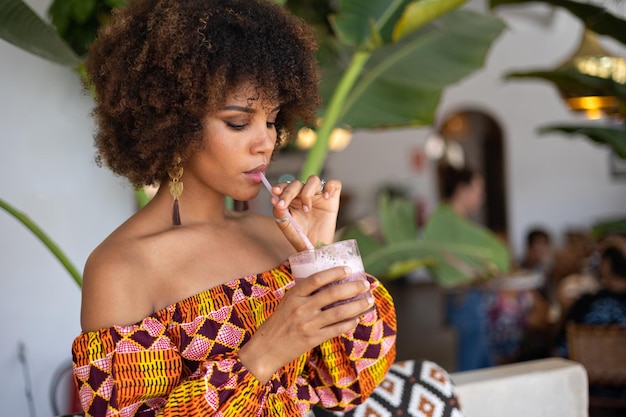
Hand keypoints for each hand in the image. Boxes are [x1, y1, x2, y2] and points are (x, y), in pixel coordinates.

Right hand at [238, 266, 373, 383]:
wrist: (266, 349)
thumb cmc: (279, 323)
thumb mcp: (287, 302)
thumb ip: (304, 293)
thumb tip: (330, 282)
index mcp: (294, 295)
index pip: (316, 279)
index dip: (334, 272)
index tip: (349, 269)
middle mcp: (301, 308)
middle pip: (332, 294)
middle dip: (353, 288)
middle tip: (365, 284)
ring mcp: (308, 324)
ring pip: (339, 312)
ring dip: (357, 306)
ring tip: (368, 301)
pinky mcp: (313, 339)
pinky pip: (337, 329)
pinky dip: (349, 323)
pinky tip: (357, 318)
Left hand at [269, 175, 339, 250]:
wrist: (315, 248)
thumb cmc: (300, 236)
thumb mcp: (286, 226)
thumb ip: (279, 213)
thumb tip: (273, 199)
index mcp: (291, 199)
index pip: (285, 186)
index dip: (280, 187)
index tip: (275, 192)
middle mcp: (304, 194)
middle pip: (297, 183)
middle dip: (288, 192)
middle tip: (284, 205)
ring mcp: (318, 196)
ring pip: (314, 180)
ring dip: (307, 192)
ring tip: (307, 209)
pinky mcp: (332, 199)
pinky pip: (334, 184)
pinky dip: (330, 187)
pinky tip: (326, 197)